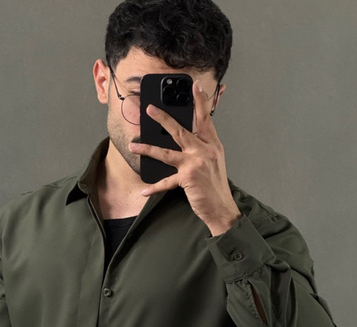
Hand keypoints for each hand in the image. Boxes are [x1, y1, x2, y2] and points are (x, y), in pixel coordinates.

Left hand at [129, 80, 240, 235]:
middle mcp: (205, 151)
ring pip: (167, 152)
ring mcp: (196, 164)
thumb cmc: (216, 187)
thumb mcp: (214, 162)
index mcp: (213, 145)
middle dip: (163, 119)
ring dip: (148, 148)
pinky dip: (154, 187)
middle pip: (180, 130)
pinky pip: (166, 181)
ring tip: (134, 145)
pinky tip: (144, 189)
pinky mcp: (188, 178)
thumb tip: (186, 139)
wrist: (222, 208)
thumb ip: (203, 148)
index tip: (194, 87)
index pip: (205, 119)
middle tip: (150, 109)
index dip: (200, 102)